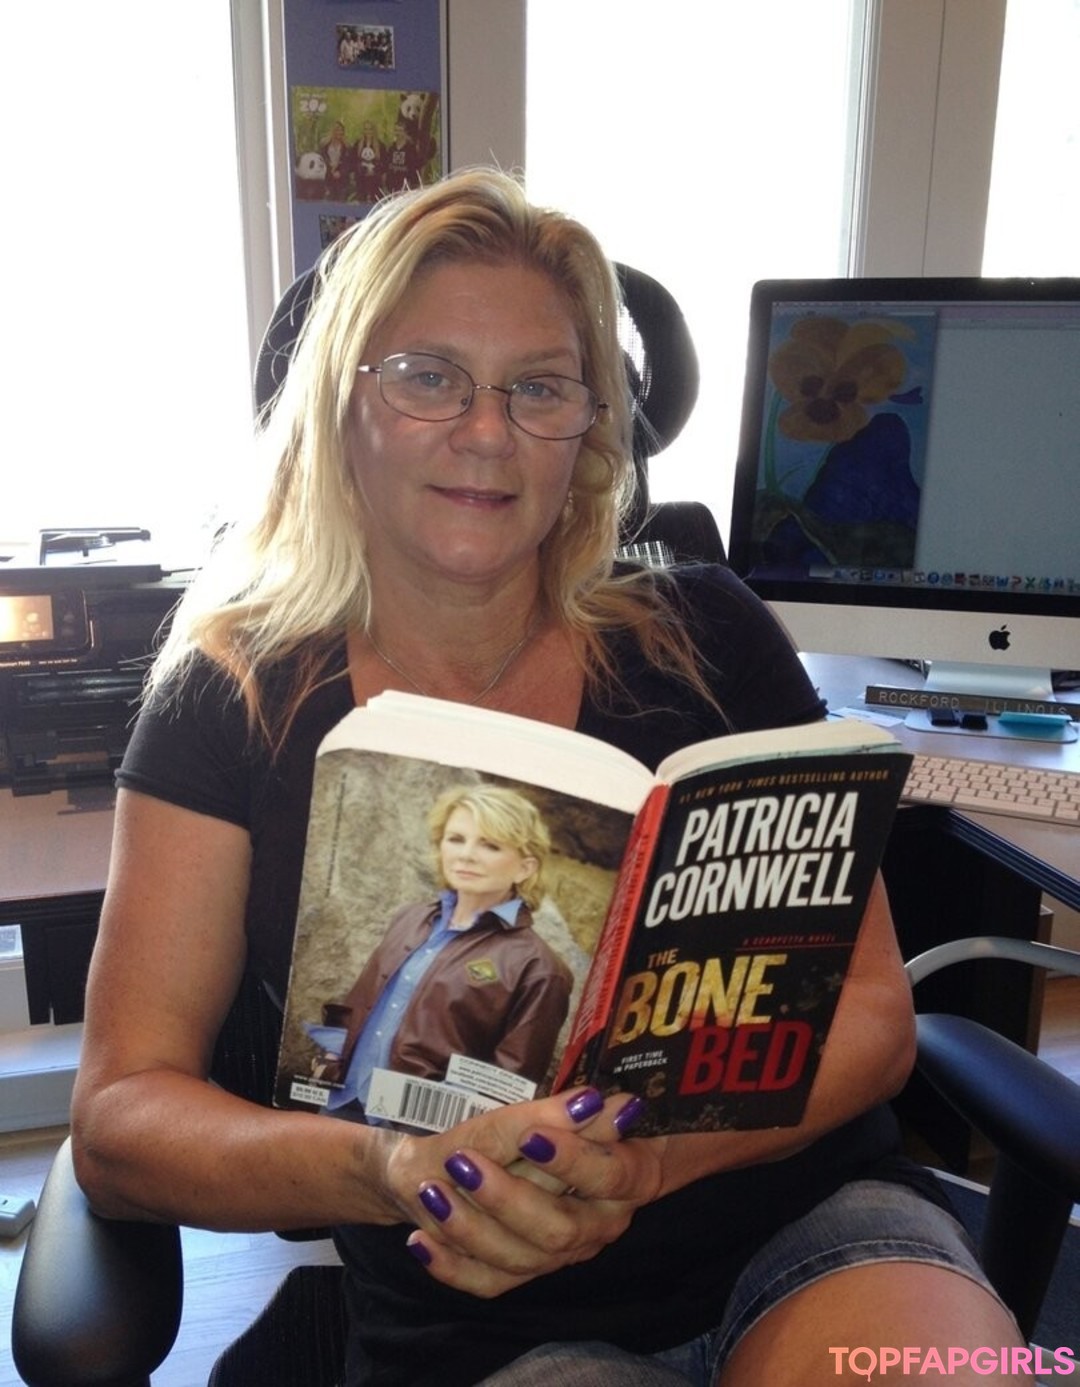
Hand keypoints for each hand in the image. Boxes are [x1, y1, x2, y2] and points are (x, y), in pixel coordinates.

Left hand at [388, 1088, 664, 1297]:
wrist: (468, 1160)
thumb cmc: (516, 1129)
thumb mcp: (526, 1116)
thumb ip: (559, 1115)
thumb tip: (593, 1101)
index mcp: (622, 1177)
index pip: (614, 1175)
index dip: (578, 1160)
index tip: (533, 1137)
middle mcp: (597, 1224)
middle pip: (563, 1228)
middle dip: (509, 1197)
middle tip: (461, 1162)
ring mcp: (559, 1254)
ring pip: (523, 1256)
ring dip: (471, 1226)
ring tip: (431, 1192)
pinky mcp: (520, 1273)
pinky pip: (488, 1282)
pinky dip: (450, 1264)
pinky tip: (419, 1241)